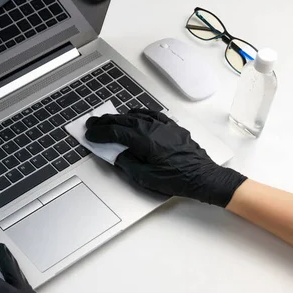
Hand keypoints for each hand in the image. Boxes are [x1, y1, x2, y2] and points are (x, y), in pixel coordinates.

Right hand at [85, 109, 246, 206]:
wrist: (203, 177)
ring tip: (108, 119)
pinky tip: (134, 114)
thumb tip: (117, 155)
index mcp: (143, 140)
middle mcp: (152, 128)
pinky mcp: (172, 127)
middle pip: (123, 120)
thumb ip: (127, 164)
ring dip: (120, 117)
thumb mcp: (145, 177)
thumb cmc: (177, 179)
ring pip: (136, 116)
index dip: (100, 133)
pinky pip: (152, 115)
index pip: (115, 132)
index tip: (90, 134)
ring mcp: (163, 126)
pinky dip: (139, 113)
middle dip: (105, 121)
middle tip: (92, 123)